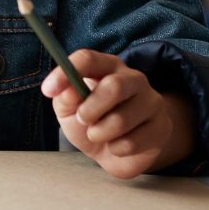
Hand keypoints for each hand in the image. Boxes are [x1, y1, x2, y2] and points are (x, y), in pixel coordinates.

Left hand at [43, 49, 193, 178]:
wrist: (116, 151)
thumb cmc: (90, 122)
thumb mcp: (69, 110)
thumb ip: (64, 98)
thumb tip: (65, 91)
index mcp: (107, 67)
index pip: (88, 58)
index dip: (66, 72)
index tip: (47, 91)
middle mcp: (133, 79)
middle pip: (114, 86)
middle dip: (91, 108)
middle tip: (81, 119)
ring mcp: (151, 101)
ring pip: (122, 119)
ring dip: (100, 133)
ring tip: (98, 134)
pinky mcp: (161, 127)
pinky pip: (132, 142)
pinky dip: (115, 149)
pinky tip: (117, 145)